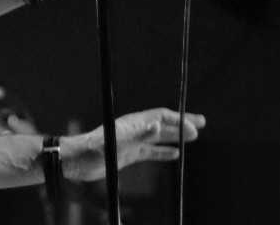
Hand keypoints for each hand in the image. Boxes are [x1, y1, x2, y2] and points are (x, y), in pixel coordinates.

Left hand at [63, 107, 205, 180]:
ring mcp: (131, 142)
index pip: (160, 117)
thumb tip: (158, 125)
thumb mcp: (117, 143)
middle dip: (182, 123)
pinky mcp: (128, 154)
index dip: (178, 120)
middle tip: (201, 123)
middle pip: (162, 124)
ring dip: (175, 136)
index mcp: (132, 123)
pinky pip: (150, 152)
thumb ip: (138, 136)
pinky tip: (174, 154)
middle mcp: (133, 130)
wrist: (77, 162)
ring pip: (158, 137)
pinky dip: (163, 153)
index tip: (195, 126)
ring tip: (193, 137)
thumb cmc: (94, 150)